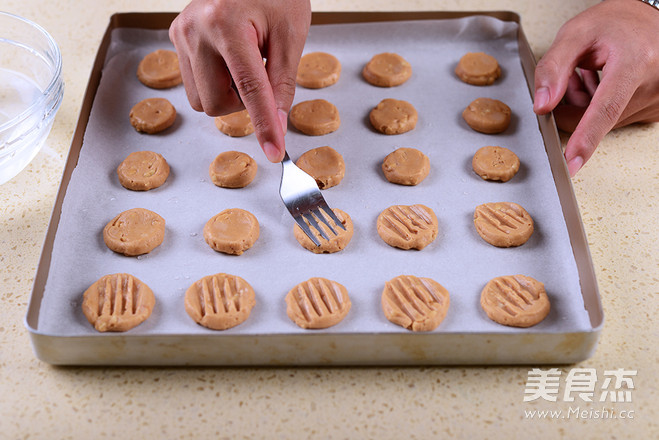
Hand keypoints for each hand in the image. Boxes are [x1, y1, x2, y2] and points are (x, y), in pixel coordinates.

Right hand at [169, 0, 310, 161]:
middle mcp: (194, 29)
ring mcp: (181, 33)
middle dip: (243, 103)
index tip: (274, 150)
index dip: (264, 124)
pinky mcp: (176, 37)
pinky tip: (229, 57)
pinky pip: (195, 83)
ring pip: (202, 99)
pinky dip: (216, 81)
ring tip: (245, 61)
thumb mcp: (290, 35)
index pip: (249, 89)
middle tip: (262, 74)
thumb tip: (276, 124)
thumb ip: (282, 83)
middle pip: (215, 104)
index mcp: (225, 23)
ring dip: (228, 93)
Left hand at [533, 0, 658, 175]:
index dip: (585, 137)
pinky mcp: (655, 110)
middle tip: (573, 76)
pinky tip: (606, 84)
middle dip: (572, 105)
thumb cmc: (617, 22)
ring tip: (591, 73)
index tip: (572, 161)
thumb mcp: (576, 33)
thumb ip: (553, 68)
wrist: (650, 18)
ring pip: (603, 123)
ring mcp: (656, 101)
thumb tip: (541, 105)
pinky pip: (617, 120)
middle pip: (594, 119)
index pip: (605, 109)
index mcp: (635, 63)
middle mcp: (652, 85)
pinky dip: (603, 107)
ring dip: (586, 105)